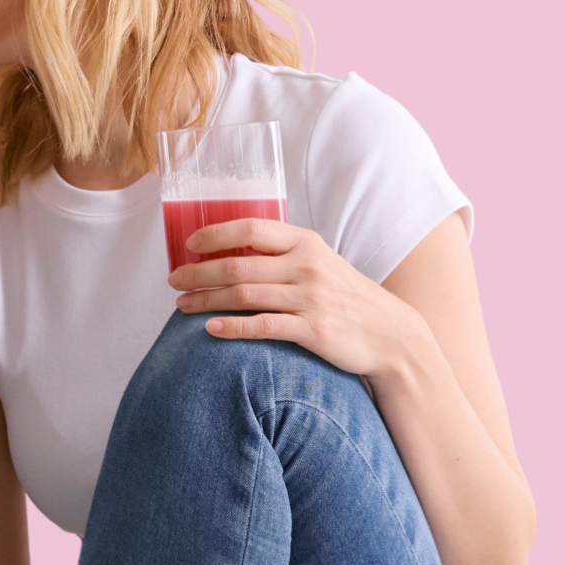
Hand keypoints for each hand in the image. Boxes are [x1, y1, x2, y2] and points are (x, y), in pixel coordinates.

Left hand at [168, 219, 434, 378]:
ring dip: (206, 300)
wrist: (391, 335)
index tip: (189, 244)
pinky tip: (211, 330)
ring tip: (182, 306)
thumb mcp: (322, 264)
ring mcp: (311, 299)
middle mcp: (307, 266)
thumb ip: (286, 255)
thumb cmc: (347, 299)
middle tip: (174, 281)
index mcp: (307, 243)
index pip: (251, 229)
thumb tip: (236, 252)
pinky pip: (264, 327)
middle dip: (198, 272)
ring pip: (244, 296)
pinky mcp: (314, 331)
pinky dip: (233, 328)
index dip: (215, 235)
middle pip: (239, 265)